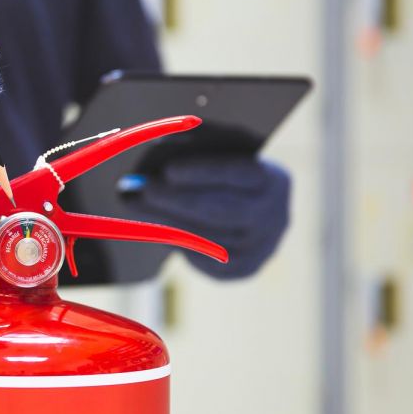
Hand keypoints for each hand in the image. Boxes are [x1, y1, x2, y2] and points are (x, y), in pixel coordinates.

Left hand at [132, 157, 290, 278]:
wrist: (257, 211)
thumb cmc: (230, 172)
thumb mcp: (224, 152)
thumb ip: (198, 144)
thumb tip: (159, 147)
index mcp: (274, 180)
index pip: (240, 173)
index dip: (204, 172)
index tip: (168, 170)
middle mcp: (275, 217)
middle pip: (223, 212)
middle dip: (178, 201)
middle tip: (143, 190)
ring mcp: (262, 248)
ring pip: (208, 238)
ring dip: (168, 222)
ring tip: (137, 204)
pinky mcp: (245, 269)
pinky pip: (205, 259)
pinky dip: (179, 241)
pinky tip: (161, 225)